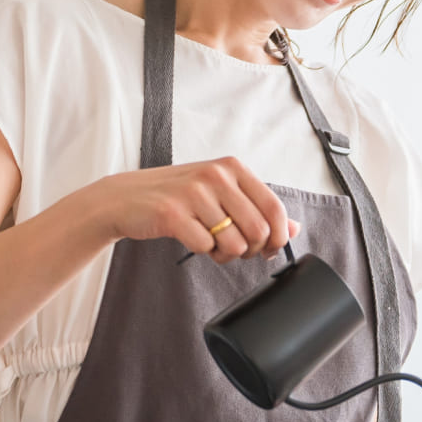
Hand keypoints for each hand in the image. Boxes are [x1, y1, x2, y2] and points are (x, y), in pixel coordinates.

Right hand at [88, 156, 299, 262]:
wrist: (126, 199)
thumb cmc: (178, 197)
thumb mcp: (221, 194)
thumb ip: (256, 207)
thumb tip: (295, 229)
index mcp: (232, 167)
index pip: (274, 207)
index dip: (279, 236)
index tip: (270, 249)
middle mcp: (215, 175)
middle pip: (258, 230)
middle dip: (251, 250)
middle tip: (235, 249)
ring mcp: (193, 193)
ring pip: (234, 243)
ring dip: (226, 254)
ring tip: (211, 243)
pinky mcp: (173, 214)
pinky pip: (206, 248)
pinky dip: (202, 252)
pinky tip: (192, 239)